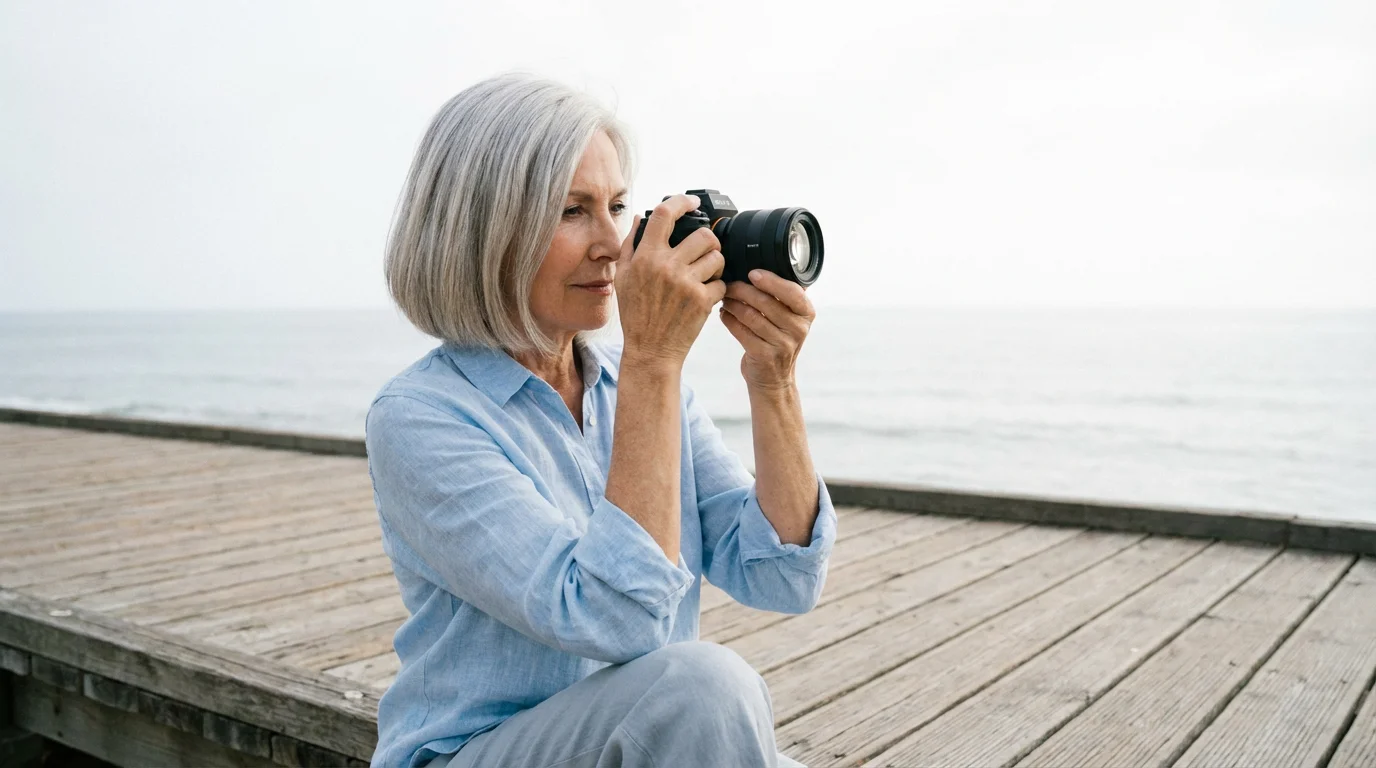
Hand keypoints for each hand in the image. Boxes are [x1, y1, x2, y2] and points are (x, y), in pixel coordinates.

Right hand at [615, 194, 726, 370]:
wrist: (650, 350)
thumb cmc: (636, 315)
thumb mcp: (624, 278)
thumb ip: (631, 244)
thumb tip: (643, 217)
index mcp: (645, 257)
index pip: (665, 214)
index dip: (682, 202)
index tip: (692, 202)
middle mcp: (666, 266)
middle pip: (704, 235)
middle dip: (708, 241)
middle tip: (704, 252)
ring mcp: (686, 284)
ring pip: (717, 257)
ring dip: (714, 264)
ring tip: (704, 276)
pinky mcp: (703, 301)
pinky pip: (722, 282)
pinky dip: (717, 288)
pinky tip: (705, 296)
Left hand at [718, 270, 815, 389]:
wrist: (773, 379)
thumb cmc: (778, 340)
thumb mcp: (790, 318)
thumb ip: (784, 295)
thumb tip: (766, 262)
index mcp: (807, 314)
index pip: (792, 291)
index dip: (771, 280)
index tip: (752, 273)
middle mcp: (798, 329)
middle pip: (766, 302)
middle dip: (743, 290)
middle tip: (729, 285)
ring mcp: (782, 345)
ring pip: (751, 316)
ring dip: (733, 304)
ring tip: (725, 298)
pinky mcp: (764, 356)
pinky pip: (741, 331)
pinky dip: (729, 320)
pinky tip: (723, 313)